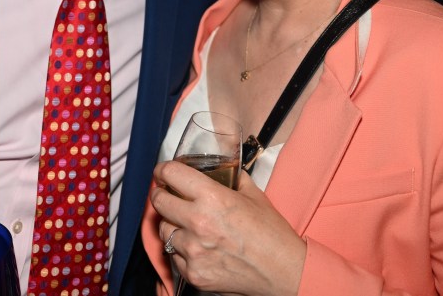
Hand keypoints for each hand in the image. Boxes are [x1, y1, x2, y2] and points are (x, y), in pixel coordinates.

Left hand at [150, 161, 306, 295]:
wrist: (283, 271)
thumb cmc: (272, 233)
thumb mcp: (254, 195)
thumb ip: (233, 178)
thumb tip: (222, 169)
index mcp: (213, 198)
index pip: (171, 174)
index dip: (163, 170)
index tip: (163, 172)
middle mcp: (198, 223)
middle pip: (159, 202)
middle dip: (162, 195)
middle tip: (168, 195)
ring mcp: (194, 251)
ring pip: (163, 231)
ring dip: (172, 225)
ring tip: (187, 225)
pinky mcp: (194, 273)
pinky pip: (174, 256)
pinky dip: (181, 250)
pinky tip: (198, 247)